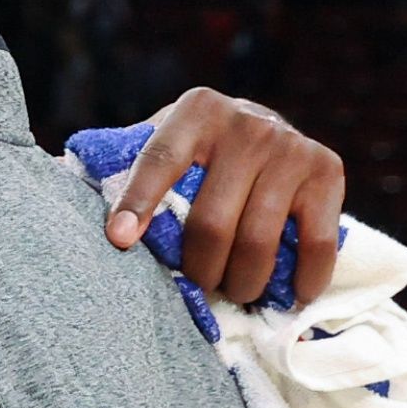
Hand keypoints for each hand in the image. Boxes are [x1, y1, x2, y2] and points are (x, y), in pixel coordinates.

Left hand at [111, 88, 344, 305]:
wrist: (263, 127)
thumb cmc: (197, 149)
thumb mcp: (163, 139)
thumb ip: (123, 164)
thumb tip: (78, 201)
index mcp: (197, 111)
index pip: (160, 161)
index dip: (138, 202)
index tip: (118, 241)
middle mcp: (247, 124)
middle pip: (212, 221)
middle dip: (201, 268)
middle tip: (199, 284)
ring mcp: (291, 147)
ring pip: (259, 240)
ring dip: (244, 282)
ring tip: (235, 291)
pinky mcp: (328, 170)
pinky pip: (317, 241)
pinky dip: (304, 278)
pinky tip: (294, 296)